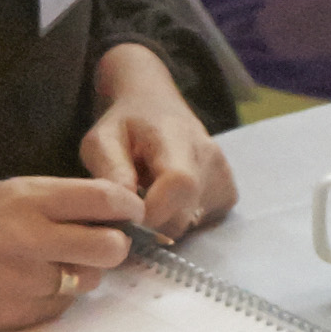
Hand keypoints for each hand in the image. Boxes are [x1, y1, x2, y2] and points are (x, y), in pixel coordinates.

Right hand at [0, 172, 141, 330]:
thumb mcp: (3, 197)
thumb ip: (57, 202)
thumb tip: (113, 214)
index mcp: (27, 198)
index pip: (106, 198)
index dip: (127, 208)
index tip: (129, 214)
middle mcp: (31, 237)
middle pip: (110, 247)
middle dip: (112, 247)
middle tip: (98, 246)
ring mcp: (26, 279)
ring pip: (89, 281)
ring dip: (80, 275)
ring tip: (44, 266)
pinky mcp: (21, 313)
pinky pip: (62, 307)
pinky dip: (53, 299)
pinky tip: (22, 288)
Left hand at [78, 49, 235, 235]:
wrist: (155, 106)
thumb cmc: (125, 125)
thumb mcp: (102, 140)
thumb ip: (111, 171)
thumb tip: (127, 210)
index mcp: (178, 138)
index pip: (179, 184)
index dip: (151, 212)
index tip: (124, 213)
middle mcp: (211, 158)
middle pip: (182, 215)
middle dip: (149, 222)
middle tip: (131, 202)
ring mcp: (224, 178)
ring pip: (189, 225)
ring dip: (163, 220)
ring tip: (150, 192)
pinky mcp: (228, 194)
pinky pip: (200, 224)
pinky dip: (179, 218)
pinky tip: (169, 197)